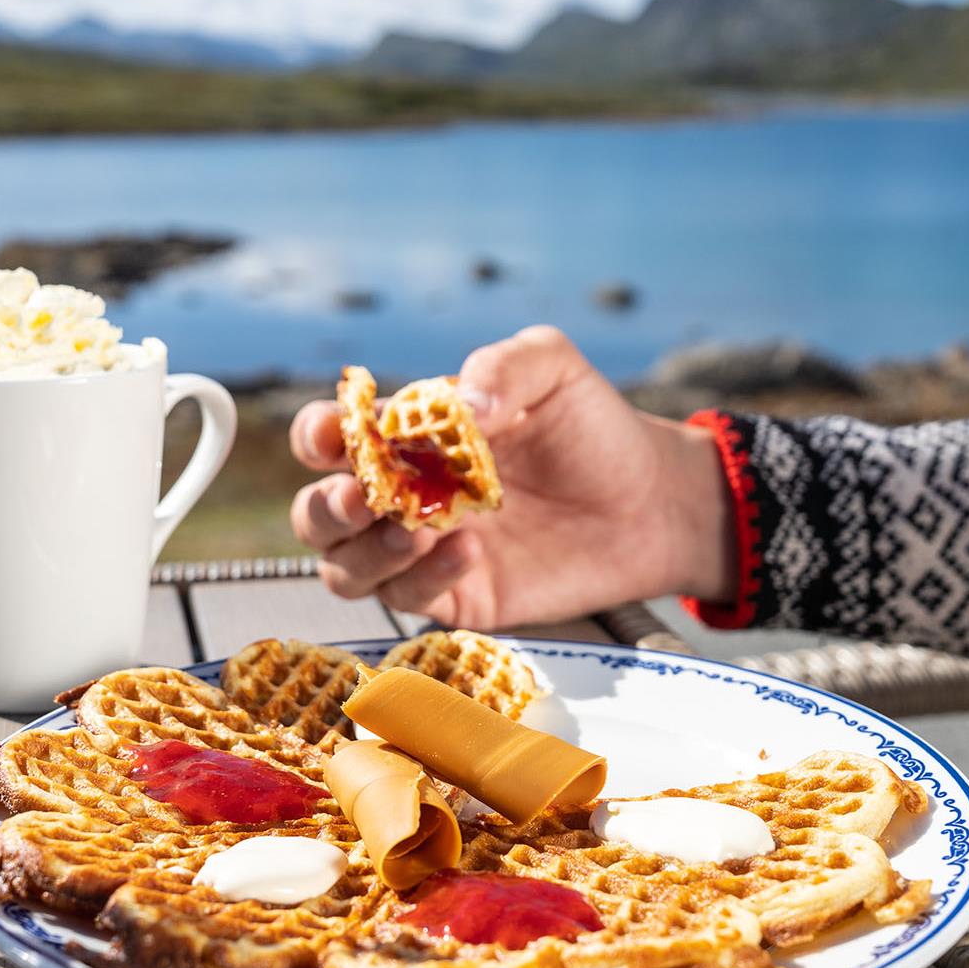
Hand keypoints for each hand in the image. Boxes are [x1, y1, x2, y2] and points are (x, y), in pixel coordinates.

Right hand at [288, 325, 735, 627]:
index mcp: (406, 436)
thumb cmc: (593, 428)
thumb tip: (465, 404)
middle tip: (361, 499)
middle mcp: (402, 496)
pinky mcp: (457, 596)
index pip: (332, 439)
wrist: (651, 501)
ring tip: (415, 531)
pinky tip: (469, 549)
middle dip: (324, 510)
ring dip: (364, 553)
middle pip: (318, 515)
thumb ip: (503, 366)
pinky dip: (424, 579)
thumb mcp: (552, 370)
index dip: (317, 437)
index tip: (332, 438)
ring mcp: (423, 552)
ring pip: (345, 570)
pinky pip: (409, 600)